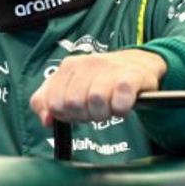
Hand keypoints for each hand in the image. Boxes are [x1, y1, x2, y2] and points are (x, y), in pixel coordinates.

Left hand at [30, 50, 167, 126]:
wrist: (138, 64)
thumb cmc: (100, 80)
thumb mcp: (69, 86)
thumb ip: (47, 102)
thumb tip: (46, 121)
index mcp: (68, 66)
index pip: (54, 102)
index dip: (65, 115)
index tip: (76, 113)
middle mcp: (86, 63)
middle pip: (74, 104)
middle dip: (84, 115)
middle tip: (95, 110)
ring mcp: (109, 68)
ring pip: (96, 102)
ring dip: (103, 113)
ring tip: (109, 108)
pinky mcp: (131, 76)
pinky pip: (120, 101)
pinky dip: (120, 109)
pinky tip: (121, 106)